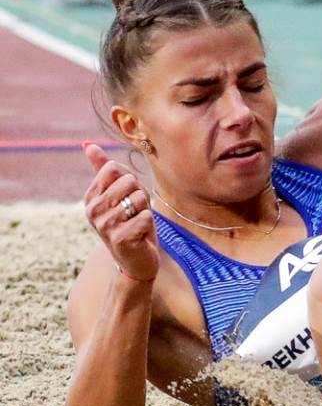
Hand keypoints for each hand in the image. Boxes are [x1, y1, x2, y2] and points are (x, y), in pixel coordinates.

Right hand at [83, 143, 157, 283]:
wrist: (136, 260)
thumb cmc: (130, 223)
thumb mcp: (118, 194)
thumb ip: (103, 170)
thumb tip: (88, 144)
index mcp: (91, 197)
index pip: (115, 169)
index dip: (130, 180)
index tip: (127, 197)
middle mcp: (93, 210)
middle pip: (128, 181)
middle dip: (140, 195)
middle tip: (135, 212)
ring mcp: (105, 226)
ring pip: (139, 198)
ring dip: (145, 211)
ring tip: (137, 224)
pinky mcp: (121, 239)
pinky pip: (146, 217)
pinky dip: (149, 224)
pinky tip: (141, 235)